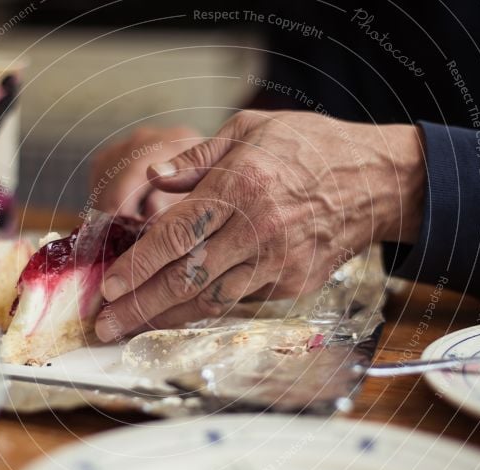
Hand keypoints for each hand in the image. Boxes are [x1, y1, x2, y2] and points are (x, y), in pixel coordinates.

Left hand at [95, 110, 424, 340]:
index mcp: (238, 186)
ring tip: (131, 329)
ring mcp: (277, 262)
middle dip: (139, 306)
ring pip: (211, 301)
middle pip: (186, 279)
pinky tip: (180, 313)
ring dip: (166, 318)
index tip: (109, 286)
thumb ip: (197, 157)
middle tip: (105, 325)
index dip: (137, 266)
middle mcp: (256, 229)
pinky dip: (208, 308)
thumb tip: (154, 179)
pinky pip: (241, 300)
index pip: (175, 235)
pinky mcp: (293, 284)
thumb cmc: (310, 148)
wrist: (374, 181)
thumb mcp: (250, 130)